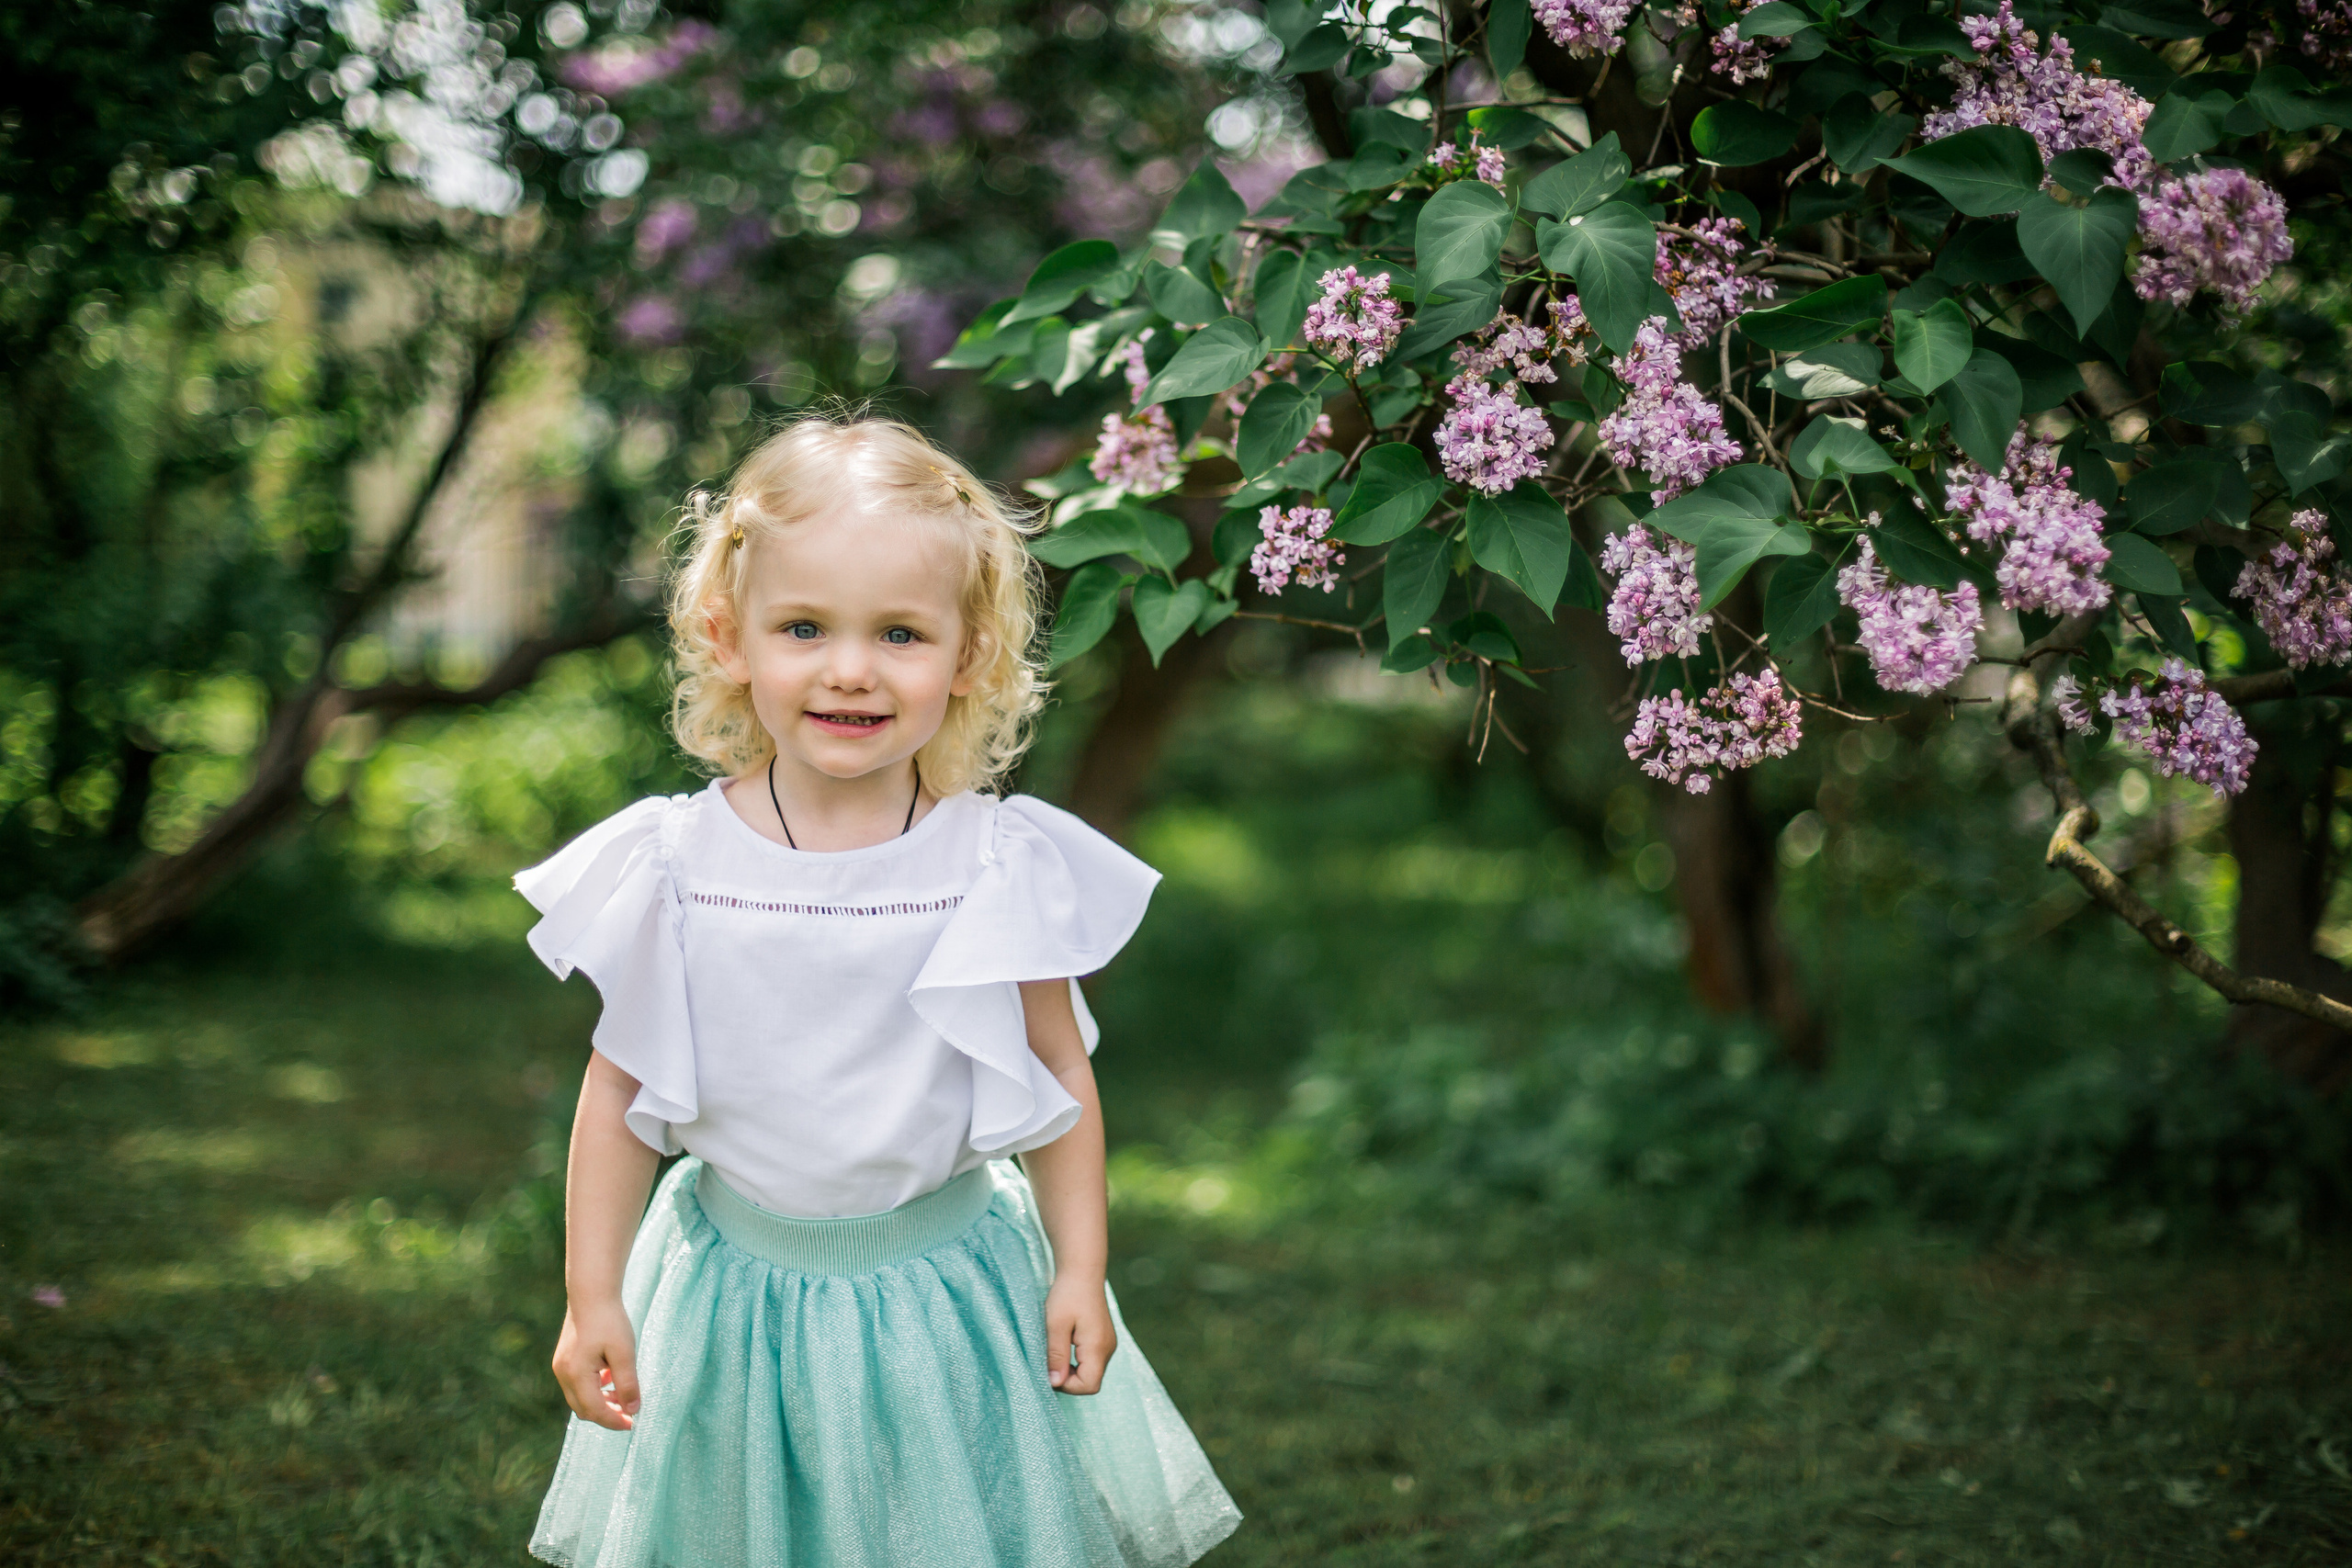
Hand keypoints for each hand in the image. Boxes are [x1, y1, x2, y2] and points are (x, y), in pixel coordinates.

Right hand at [553, 1299, 640, 1430]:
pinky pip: (578, 1386)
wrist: (591, 1294)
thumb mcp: (624, 1352)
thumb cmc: (610, 1320)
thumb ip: (628, 1383)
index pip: (595, 1410)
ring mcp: (561, 1367)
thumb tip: (633, 1410)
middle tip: (630, 1414)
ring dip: (600, 1403)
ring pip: (579, 1399)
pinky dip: (594, 1390)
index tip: (633, 1424)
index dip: (614, 1421)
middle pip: (584, 1409)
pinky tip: (611, 1380)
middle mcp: (563, 1374)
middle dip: (607, 1415)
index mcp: (576, 1373)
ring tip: (624, 1398)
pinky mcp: (564, 1361)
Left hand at [1044, 1273, 1116, 1394]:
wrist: (1082, 1272)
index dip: (1068, 1385)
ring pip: (1090, 1372)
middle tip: (1049, 1360)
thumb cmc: (1067, 1295)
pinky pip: (1091, 1361)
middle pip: (1090, 1382)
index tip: (1050, 1368)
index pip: (1089, 1385)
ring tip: (1056, 1349)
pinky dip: (1076, 1361)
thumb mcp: (1055, 1325)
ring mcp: (1107, 1344)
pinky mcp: (1103, 1340)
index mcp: (1098, 1347)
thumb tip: (1055, 1383)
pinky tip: (1063, 1345)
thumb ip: (1056, 1355)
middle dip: (1068, 1379)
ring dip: (1071, 1370)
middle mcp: (1108, 1349)